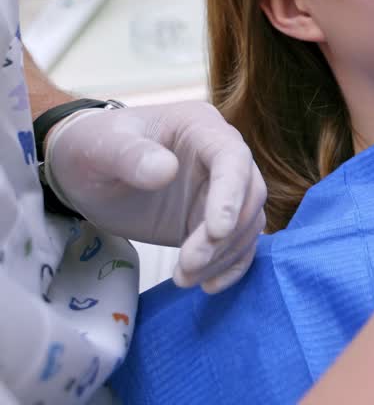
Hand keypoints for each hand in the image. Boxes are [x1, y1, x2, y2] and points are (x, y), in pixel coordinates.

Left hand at [45, 101, 266, 292]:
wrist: (86, 171)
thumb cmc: (92, 148)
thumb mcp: (101, 147)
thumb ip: (130, 155)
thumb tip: (166, 171)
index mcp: (201, 127)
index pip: (232, 158)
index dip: (231, 195)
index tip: (217, 231)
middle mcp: (222, 155)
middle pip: (249, 194)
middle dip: (225, 235)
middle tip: (189, 264)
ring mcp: (220, 188)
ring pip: (248, 222)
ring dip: (224, 255)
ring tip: (184, 278)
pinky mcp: (214, 218)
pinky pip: (238, 242)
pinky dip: (230, 265)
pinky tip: (208, 284)